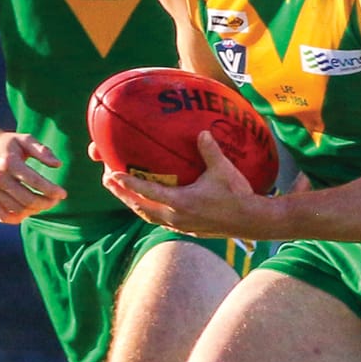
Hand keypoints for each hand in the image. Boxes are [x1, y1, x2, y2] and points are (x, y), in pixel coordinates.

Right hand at [0, 131, 64, 223]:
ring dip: (35, 210)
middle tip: (55, 200)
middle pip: (28, 200)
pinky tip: (28, 210)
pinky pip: (4, 217)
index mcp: (8, 162)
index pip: (35, 182)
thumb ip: (42, 151)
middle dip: (47, 203)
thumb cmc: (6, 144)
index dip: (52, 190)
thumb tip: (58, 164)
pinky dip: (19, 217)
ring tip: (43, 203)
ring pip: (18, 210)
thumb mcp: (24, 140)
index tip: (63, 194)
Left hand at [101, 131, 269, 240]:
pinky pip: (160, 221)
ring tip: (122, 193)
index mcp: (180, 202)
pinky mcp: (188, 229)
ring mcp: (181, 225)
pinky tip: (149, 205)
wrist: (252, 221)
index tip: (111, 174)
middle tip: (108, 180)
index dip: (127, 183)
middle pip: (140, 207)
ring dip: (133, 204)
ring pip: (148, 216)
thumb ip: (209, 150)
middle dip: (122, 194)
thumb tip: (201, 132)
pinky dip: (149, 212)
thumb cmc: (237, 195)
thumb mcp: (223, 169)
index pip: (147, 192)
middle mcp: (176, 216)